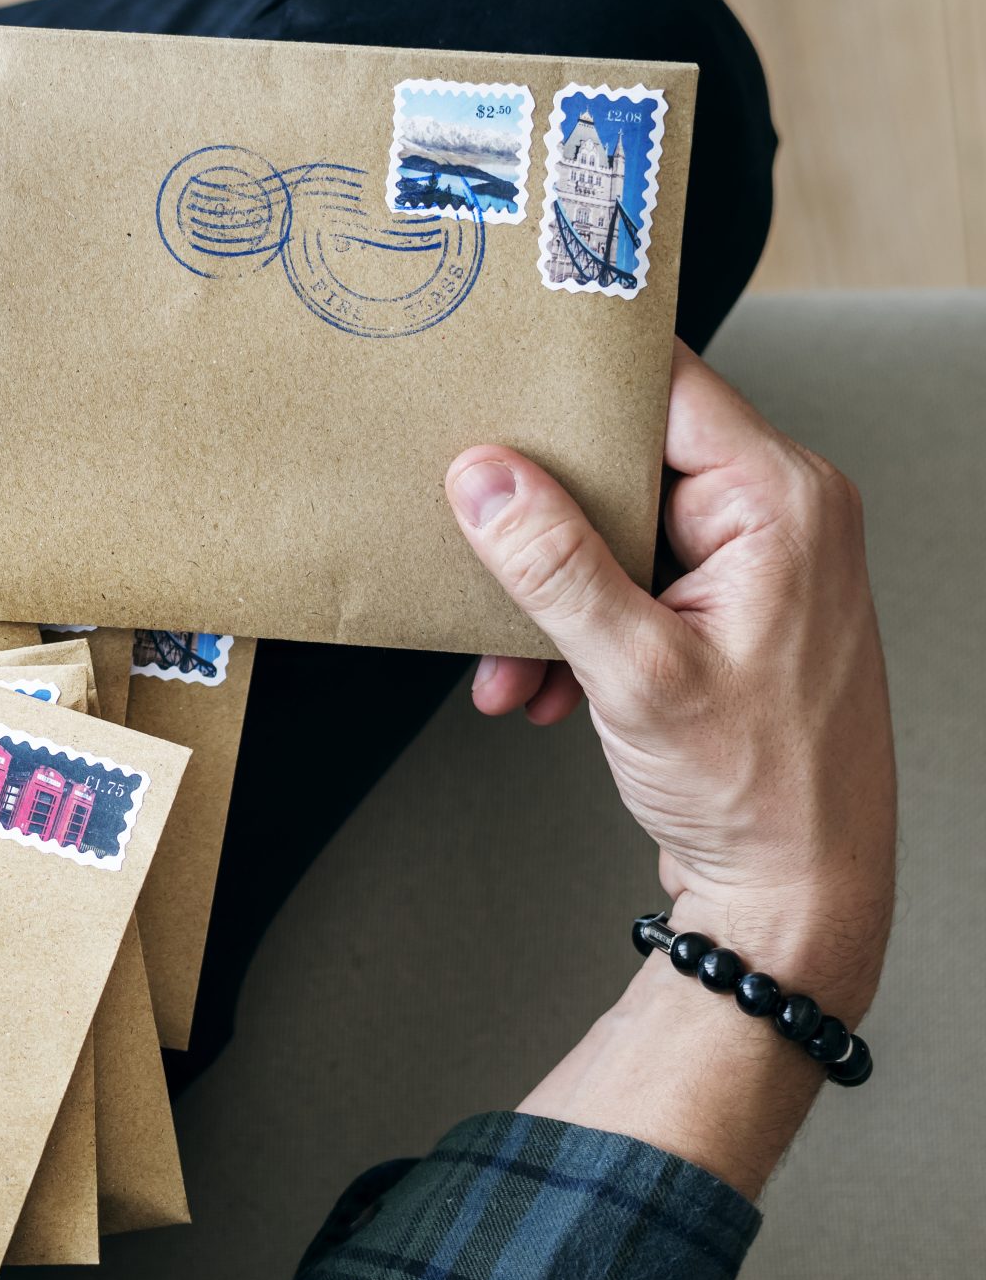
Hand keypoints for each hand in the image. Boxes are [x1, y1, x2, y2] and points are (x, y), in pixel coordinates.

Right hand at [445, 343, 894, 1013]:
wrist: (796, 892)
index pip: (663, 388)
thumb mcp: (636, 671)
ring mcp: (753, 563)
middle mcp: (778, 515)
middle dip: (540, 522)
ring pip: (613, 531)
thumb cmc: (761, 792)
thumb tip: (485, 478)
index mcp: (781, 501)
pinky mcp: (725, 608)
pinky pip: (626, 582)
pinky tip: (540, 685)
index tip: (498, 389)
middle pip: (626, 462)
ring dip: (545, 593)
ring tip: (511, 662)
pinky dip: (571, 629)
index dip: (575, 387)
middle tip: (482, 555)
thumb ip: (555, 564)